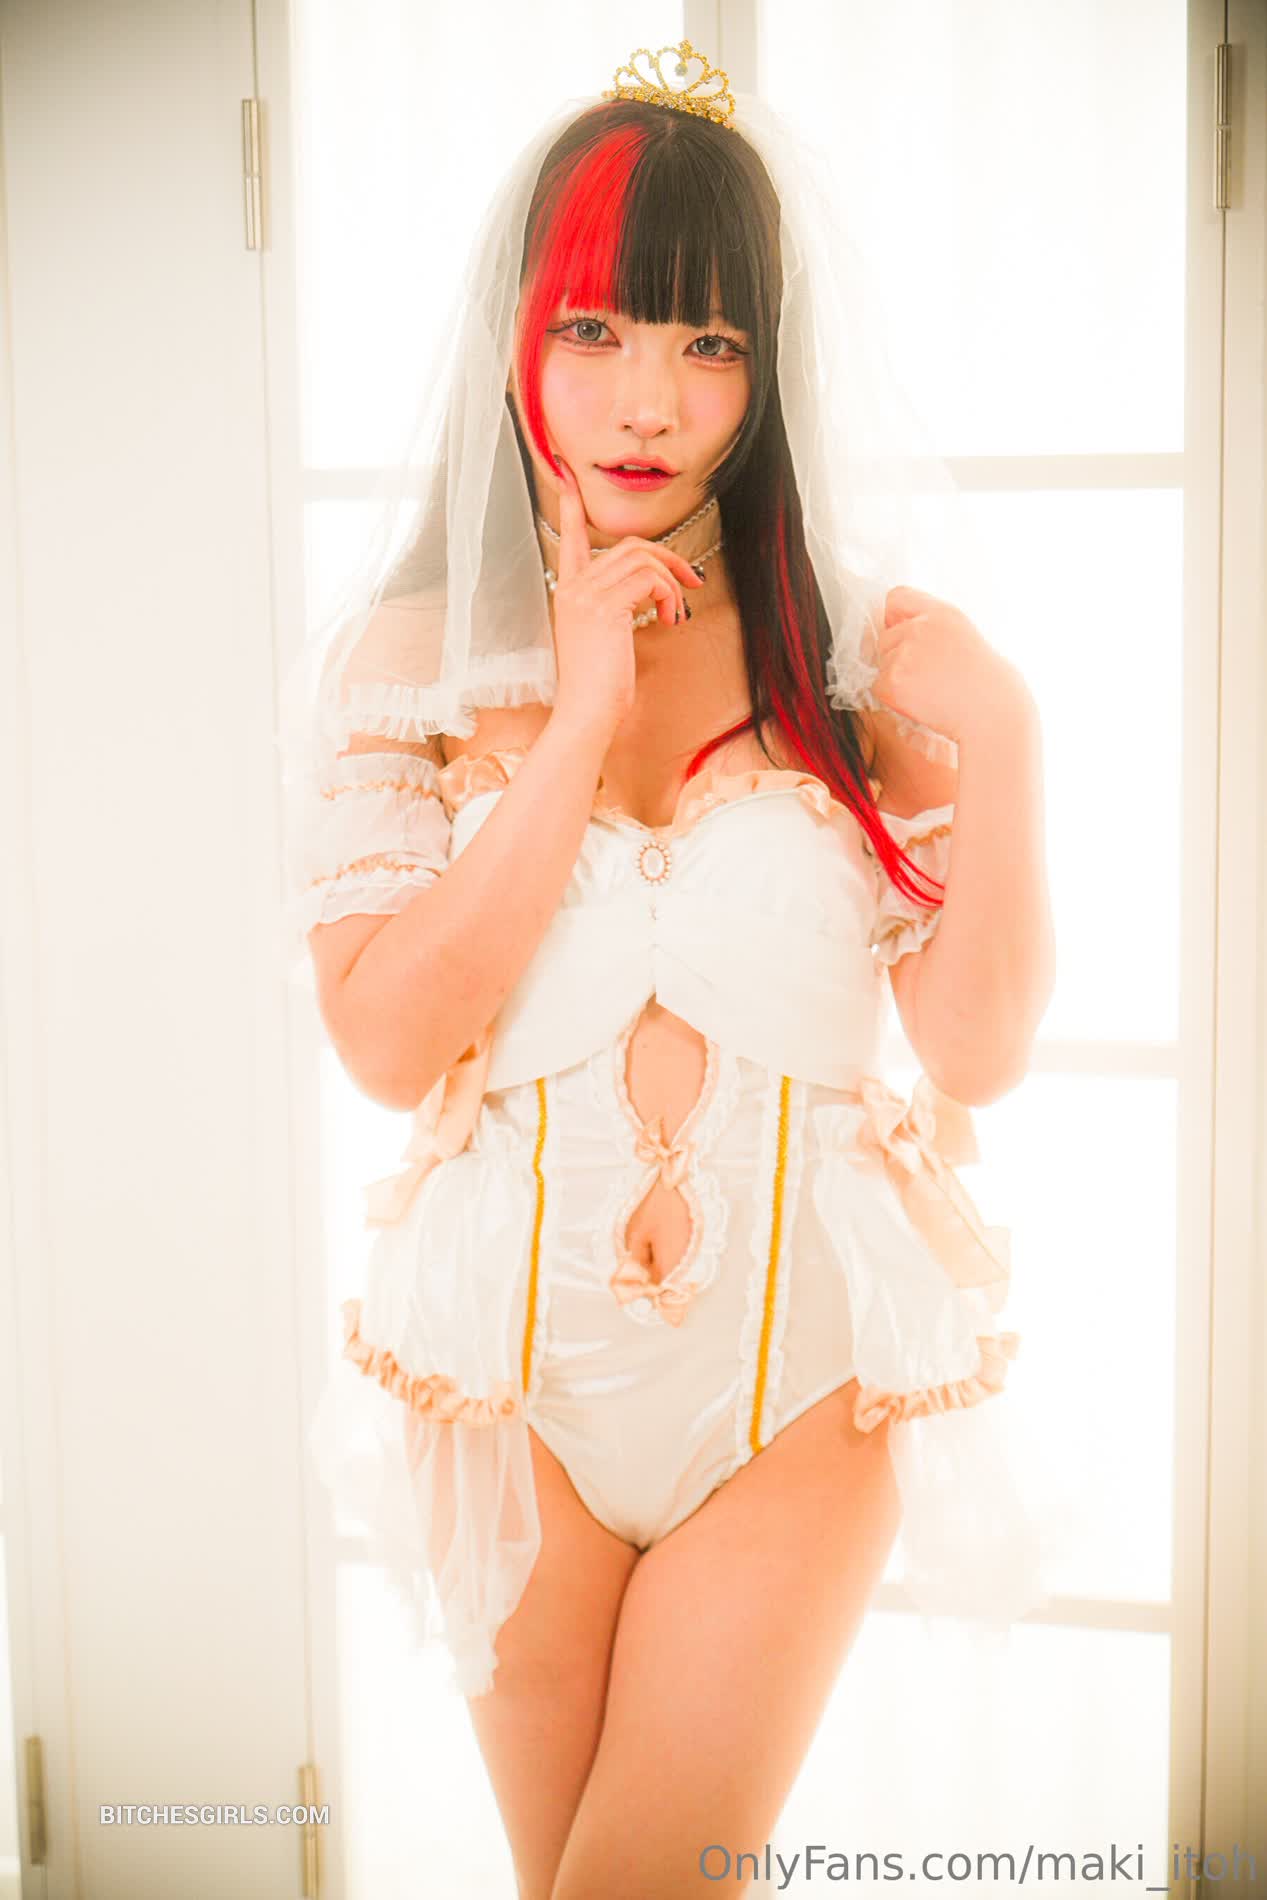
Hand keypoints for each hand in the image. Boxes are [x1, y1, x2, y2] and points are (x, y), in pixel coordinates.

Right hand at [548, 458, 704, 737]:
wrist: (586, 714)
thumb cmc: (598, 687)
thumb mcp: (603, 640)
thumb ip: (615, 608)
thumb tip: (647, 593)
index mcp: (568, 593)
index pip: (569, 537)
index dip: (571, 506)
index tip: (567, 475)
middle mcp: (573, 588)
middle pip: (628, 545)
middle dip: (668, 558)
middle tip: (691, 582)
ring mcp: (586, 596)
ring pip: (642, 558)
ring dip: (672, 580)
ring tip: (678, 610)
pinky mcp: (605, 608)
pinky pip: (649, 579)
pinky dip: (668, 595)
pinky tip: (669, 620)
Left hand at [870, 585, 1028, 742]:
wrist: (991, 712)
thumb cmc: (981, 680)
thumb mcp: (961, 635)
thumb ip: (928, 624)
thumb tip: (889, 624)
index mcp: (940, 612)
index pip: (896, 597)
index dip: (895, 618)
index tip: (906, 636)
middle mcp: (919, 627)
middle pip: (884, 636)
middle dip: (897, 655)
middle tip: (928, 675)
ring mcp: (904, 653)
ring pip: (881, 662)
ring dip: (896, 677)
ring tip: (929, 689)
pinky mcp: (893, 680)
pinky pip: (878, 686)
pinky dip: (893, 697)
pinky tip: (920, 701)